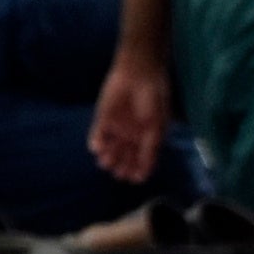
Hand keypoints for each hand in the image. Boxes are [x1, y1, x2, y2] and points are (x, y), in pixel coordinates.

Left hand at [89, 59, 168, 183]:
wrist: (138, 73)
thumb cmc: (153, 99)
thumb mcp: (156, 127)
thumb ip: (149, 151)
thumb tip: (145, 173)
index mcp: (148, 136)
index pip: (142, 158)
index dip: (138, 170)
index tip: (133, 179)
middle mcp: (132, 134)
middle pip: (126, 156)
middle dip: (122, 166)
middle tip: (118, 173)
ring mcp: (117, 126)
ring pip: (111, 148)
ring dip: (108, 157)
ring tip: (105, 163)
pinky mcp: (103, 118)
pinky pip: (98, 134)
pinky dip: (96, 142)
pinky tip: (96, 149)